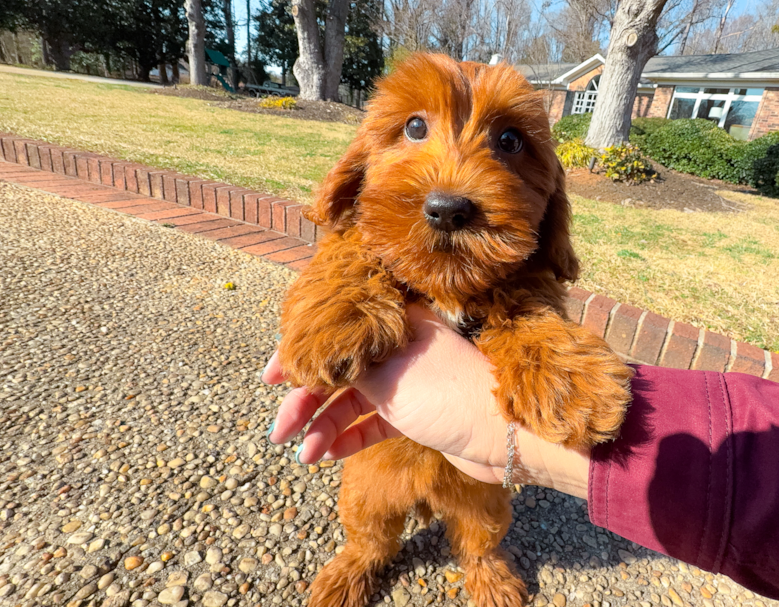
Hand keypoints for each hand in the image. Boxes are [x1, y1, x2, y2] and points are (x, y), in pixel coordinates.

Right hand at [261, 306, 590, 497]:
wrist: (508, 436)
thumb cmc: (452, 394)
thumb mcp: (391, 377)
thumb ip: (350, 367)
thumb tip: (314, 357)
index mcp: (398, 322)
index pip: (338, 330)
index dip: (301, 353)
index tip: (270, 376)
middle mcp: (401, 347)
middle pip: (342, 369)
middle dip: (307, 398)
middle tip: (278, 427)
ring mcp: (411, 381)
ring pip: (356, 400)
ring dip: (325, 425)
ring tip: (300, 453)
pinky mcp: (419, 413)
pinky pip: (374, 423)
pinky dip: (349, 438)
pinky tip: (324, 455)